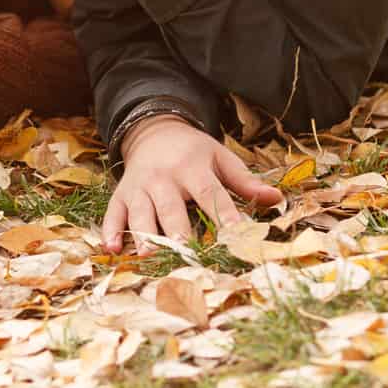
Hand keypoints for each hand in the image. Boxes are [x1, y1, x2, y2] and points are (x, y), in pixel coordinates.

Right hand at [101, 116, 282, 251]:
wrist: (153, 131)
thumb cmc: (193, 152)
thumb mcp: (220, 158)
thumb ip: (245, 181)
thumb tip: (276, 198)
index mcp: (192, 167)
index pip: (210, 193)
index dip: (223, 215)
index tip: (237, 237)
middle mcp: (164, 177)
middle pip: (171, 207)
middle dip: (177, 230)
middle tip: (185, 252)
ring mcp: (139, 186)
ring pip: (140, 212)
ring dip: (143, 234)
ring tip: (148, 255)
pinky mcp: (121, 194)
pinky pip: (114, 213)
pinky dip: (111, 230)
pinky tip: (112, 249)